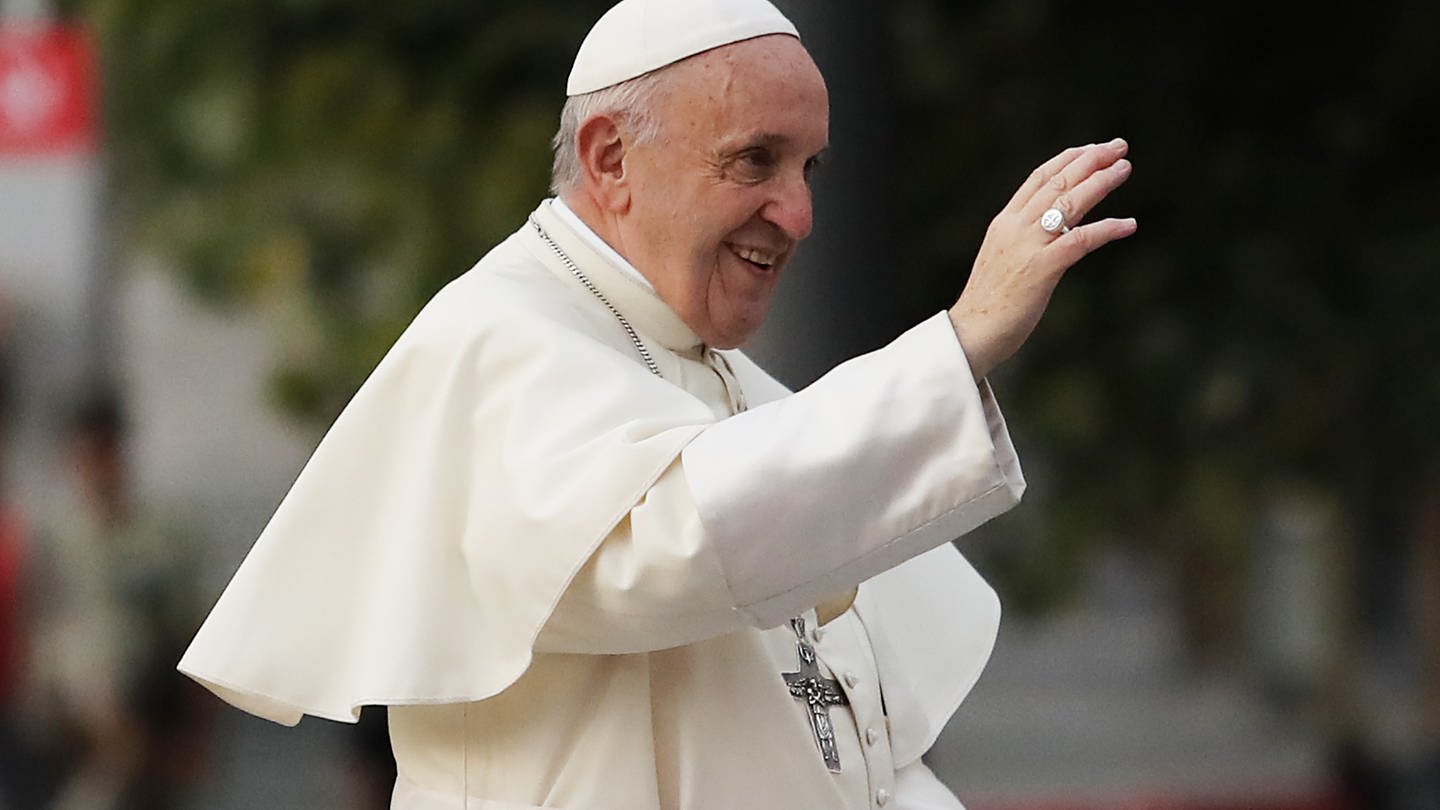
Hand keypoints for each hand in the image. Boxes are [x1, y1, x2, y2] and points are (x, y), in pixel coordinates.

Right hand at [949, 139, 1136, 378]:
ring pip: (1069, 203)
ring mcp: (1028, 246)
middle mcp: (1015, 227)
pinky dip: (1107, 228)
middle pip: (1057, 183)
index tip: (1091, 149)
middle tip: (1118, 147)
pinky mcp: (1042, 269)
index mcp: (1004, 223)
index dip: (1066, 160)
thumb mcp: (1003, 260)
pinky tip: (1128, 224)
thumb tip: (1051, 232)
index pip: (1037, 179)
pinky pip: (1081, 240)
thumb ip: (1023, 241)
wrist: (971, 332)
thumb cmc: (988, 304)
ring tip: (1124, 168)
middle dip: (1090, 161)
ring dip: (1101, 183)